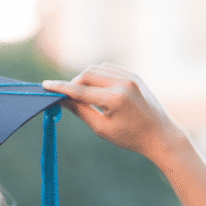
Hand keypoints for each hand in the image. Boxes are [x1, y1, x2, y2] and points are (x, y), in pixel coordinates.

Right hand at [41, 63, 185, 157]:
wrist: (160, 134)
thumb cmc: (131, 137)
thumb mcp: (102, 129)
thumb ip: (81, 111)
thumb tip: (61, 100)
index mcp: (115, 99)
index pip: (80, 90)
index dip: (60, 88)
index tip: (45, 86)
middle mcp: (123, 83)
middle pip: (87, 74)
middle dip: (74, 83)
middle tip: (67, 97)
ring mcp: (130, 76)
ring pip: (97, 68)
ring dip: (86, 79)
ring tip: (85, 96)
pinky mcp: (134, 75)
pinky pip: (109, 69)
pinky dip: (99, 76)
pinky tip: (98, 90)